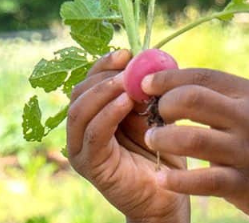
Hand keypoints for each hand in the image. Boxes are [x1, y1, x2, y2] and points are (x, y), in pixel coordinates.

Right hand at [67, 50, 189, 222]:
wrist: (169, 195)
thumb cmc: (165, 153)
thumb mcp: (156, 116)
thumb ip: (147, 94)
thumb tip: (149, 62)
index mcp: (96, 115)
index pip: (90, 82)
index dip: (105, 65)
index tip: (127, 53)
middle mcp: (83, 130)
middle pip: (80, 92)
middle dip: (103, 75)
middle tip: (127, 66)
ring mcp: (82, 149)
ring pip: (80, 111)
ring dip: (103, 91)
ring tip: (126, 81)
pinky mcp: (91, 164)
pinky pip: (93, 133)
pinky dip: (107, 114)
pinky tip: (125, 102)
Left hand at [142, 69, 248, 222]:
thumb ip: (229, 101)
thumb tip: (180, 86)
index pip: (203, 76)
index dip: (169, 77)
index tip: (146, 84)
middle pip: (192, 100)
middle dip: (163, 106)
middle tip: (154, 117)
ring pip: (190, 139)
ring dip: (163, 140)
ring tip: (155, 143)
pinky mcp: (246, 184)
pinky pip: (201, 180)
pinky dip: (177, 179)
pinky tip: (165, 178)